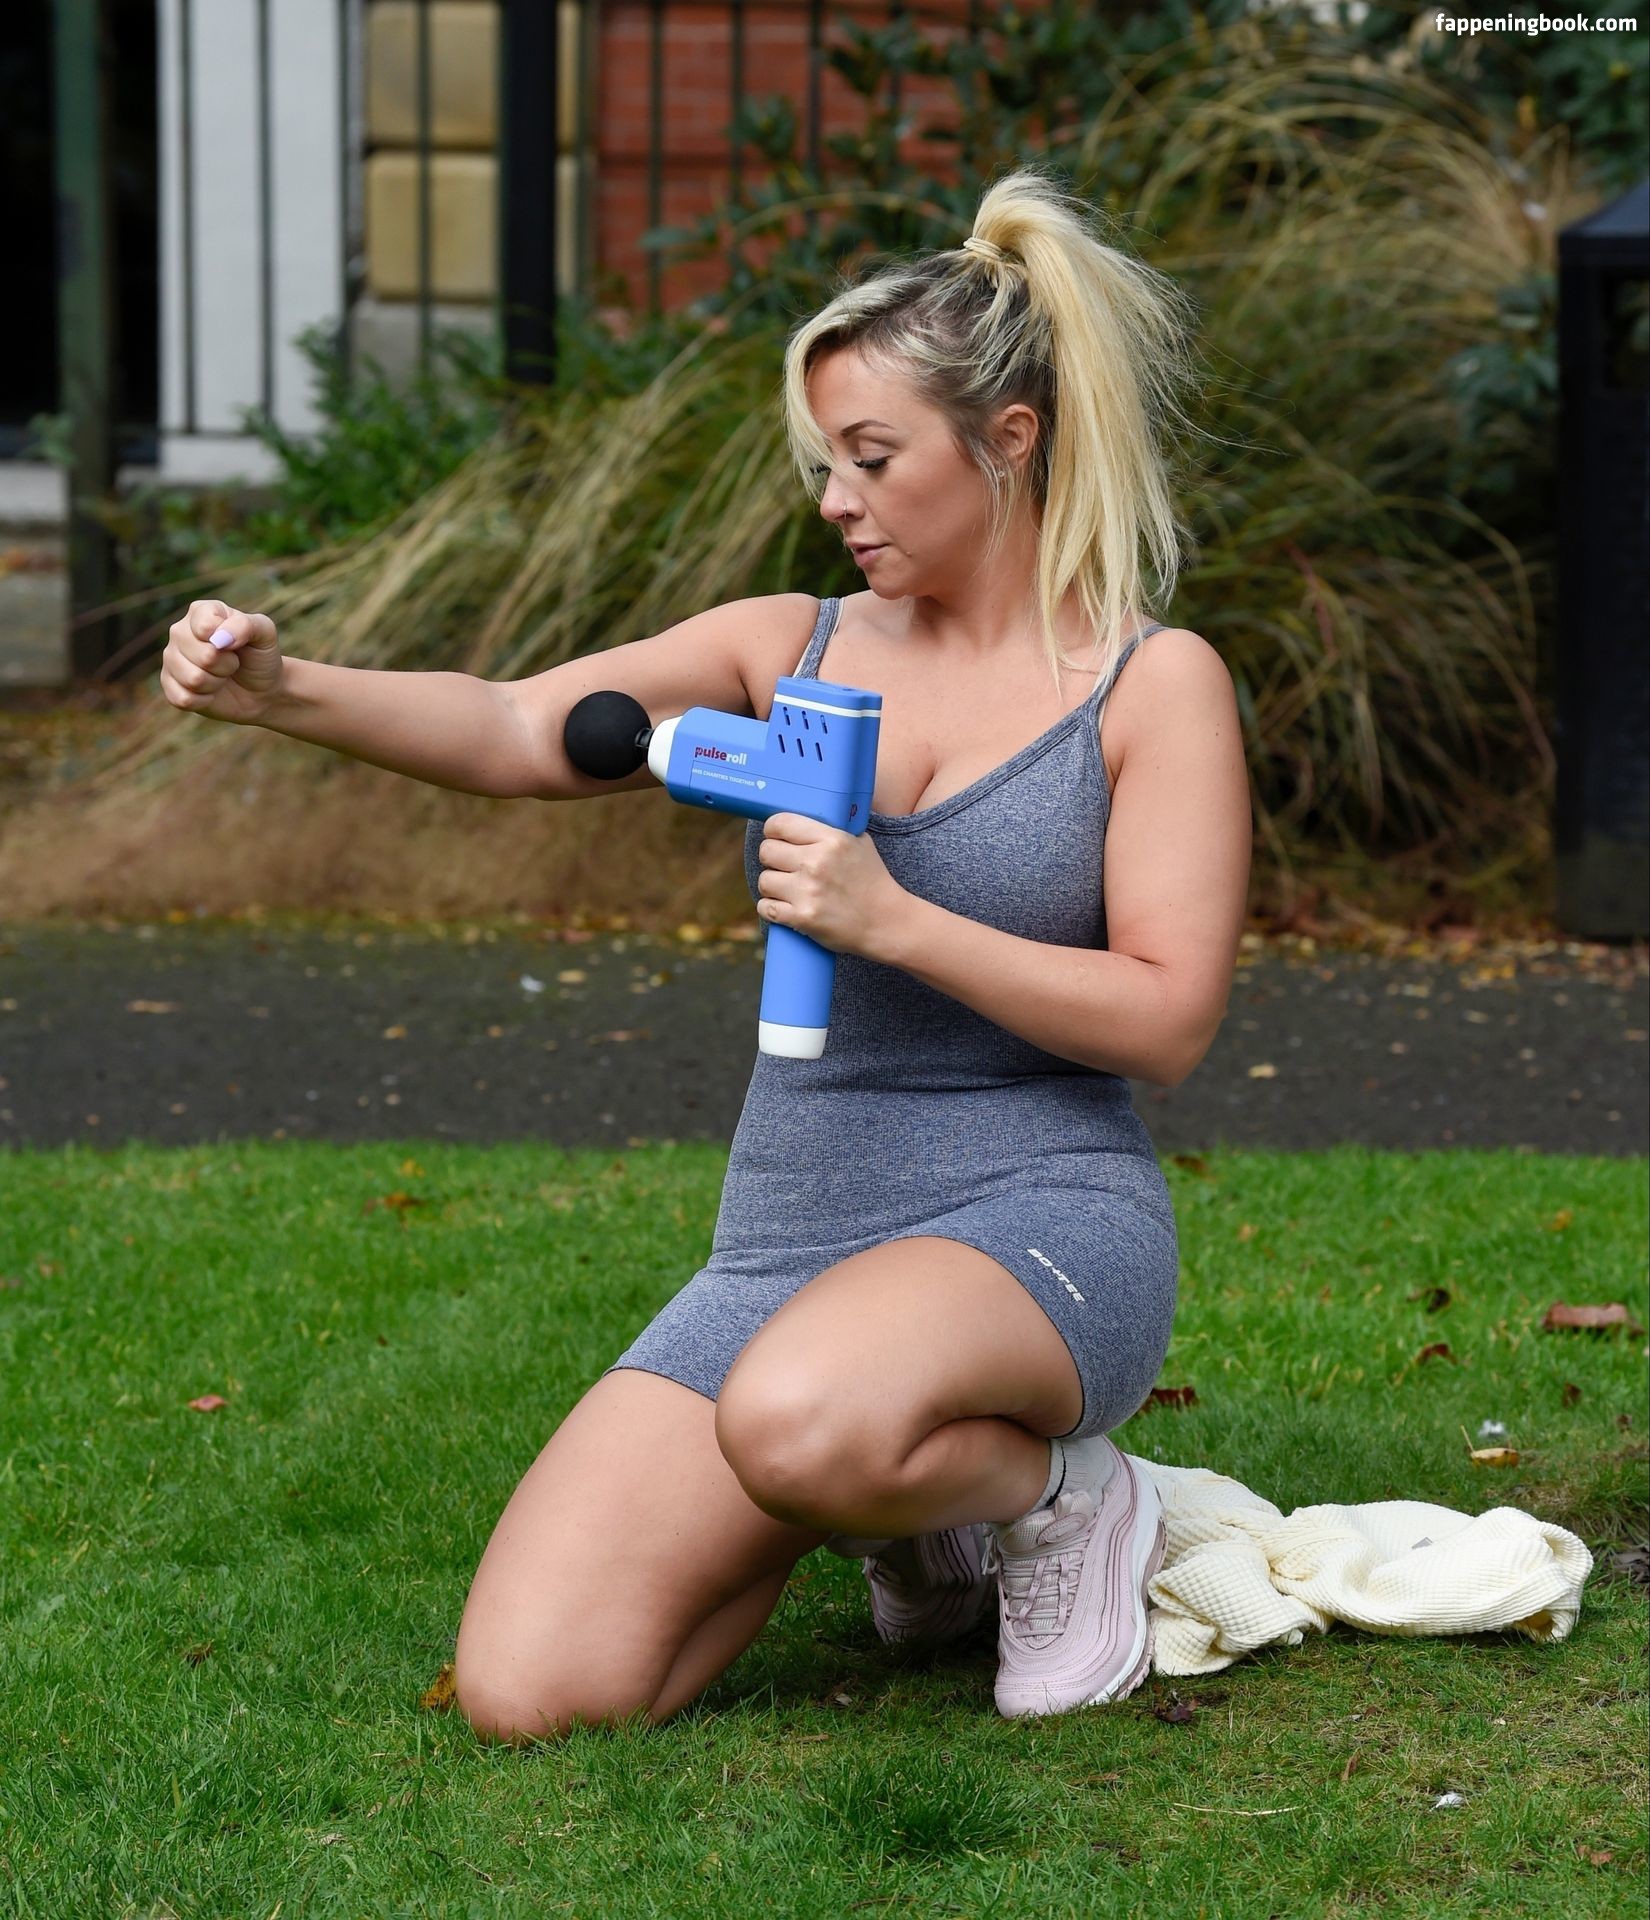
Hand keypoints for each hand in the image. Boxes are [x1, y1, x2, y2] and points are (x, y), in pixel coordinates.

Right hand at [159, 599, 283, 725]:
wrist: (260, 690)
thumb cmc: (260, 657)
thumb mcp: (265, 633)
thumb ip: (245, 625)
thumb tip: (219, 637)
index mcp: (200, 612)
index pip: (205, 626)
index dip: (227, 641)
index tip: (236, 644)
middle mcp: (179, 631)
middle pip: (204, 656)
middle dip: (227, 666)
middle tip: (233, 663)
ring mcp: (171, 658)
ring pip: (193, 679)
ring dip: (216, 683)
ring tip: (222, 676)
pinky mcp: (169, 685)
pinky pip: (183, 698)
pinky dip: (204, 700)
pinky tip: (210, 693)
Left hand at [754, 812, 907, 959]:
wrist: (887, 922)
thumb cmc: (873, 881)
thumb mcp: (860, 843)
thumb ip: (832, 829)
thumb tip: (803, 820)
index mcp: (831, 839)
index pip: (780, 824)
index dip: (773, 830)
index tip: (776, 838)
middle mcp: (817, 862)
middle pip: (767, 851)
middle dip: (772, 859)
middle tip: (783, 866)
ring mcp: (808, 891)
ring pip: (764, 881)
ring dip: (772, 886)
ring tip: (788, 889)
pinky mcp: (802, 918)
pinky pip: (765, 908)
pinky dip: (771, 909)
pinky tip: (784, 907)